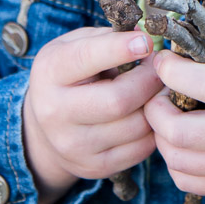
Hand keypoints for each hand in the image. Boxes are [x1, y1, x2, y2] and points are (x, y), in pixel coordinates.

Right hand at [22, 27, 163, 203]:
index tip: (147, 41)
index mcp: (51, 72)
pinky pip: (141, 149)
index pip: (87, 58)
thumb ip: (107, 38)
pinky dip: (153, 130)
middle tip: (160, 69)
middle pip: (118, 100)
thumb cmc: (69, 77)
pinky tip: (148, 115)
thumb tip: (144, 36)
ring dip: (155, 105)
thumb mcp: (75, 46)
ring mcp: (73, 145)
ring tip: (156, 90)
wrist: (43, 130)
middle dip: (149, 81)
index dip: (120, 49)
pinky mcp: (94, 167)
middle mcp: (56, 112)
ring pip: (135, 126)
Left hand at [144, 29, 204, 199]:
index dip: (172, 71)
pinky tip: (181, 142)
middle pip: (181, 132)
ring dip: (160, 135)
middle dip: (155, 108)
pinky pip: (188, 181)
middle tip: (157, 92)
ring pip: (178, 160)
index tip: (163, 60)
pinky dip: (174, 161)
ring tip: (165, 115)